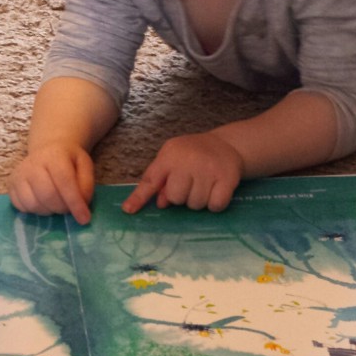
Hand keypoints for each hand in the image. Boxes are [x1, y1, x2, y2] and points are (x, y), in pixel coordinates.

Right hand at [8, 143, 94, 224]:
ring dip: (48, 211)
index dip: (75, 203)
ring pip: (33, 204)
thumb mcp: (85, 166)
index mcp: (54, 155)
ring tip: (55, 203)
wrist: (48, 151)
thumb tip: (81, 206)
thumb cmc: (68, 161)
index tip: (84, 219)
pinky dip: (35, 210)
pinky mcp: (10, 185)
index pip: (64, 182)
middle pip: (47, 195)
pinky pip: (21, 207)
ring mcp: (18, 174)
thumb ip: (86, 185)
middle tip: (68, 208)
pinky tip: (43, 202)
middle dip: (62, 208)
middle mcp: (32, 163)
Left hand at [122, 132, 243, 214]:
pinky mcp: (227, 178)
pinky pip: (215, 205)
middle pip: (175, 198)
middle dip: (182, 197)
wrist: (227, 144)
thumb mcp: (172, 159)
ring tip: (204, 184)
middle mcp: (188, 160)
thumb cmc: (193, 155)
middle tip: (190, 184)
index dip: (139, 197)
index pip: (151, 180)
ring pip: (195, 204)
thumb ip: (161, 180)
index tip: (128, 210)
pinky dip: (215, 204)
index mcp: (170, 155)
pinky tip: (216, 190)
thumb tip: (161, 203)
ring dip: (199, 200)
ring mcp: (208, 169)